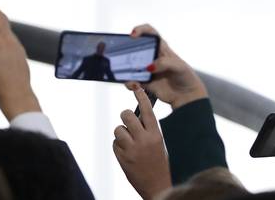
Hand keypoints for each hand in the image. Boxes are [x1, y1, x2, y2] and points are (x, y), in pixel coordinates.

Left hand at [113, 84, 171, 199]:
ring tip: (129, 142)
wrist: (158, 187)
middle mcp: (143, 140)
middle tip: (128, 122)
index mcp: (156, 135)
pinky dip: (119, 146)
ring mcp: (132, 149)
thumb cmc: (159, 164)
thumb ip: (148, 131)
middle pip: (127, 115)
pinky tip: (127, 153)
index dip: (141, 97)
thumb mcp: (158, 144)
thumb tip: (136, 116)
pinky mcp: (122, 157)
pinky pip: (115, 143)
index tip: (136, 88)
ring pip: (118, 129)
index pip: (148, 111)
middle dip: (125, 116)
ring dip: (121, 133)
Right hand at [131, 24, 204, 108]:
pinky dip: (129, 83)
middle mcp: (152, 57)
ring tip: (128, 74)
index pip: (149, 32)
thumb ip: (164, 63)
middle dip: (126, 50)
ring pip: (130, 65)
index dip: (140, 30)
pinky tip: (134, 85)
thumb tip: (149, 67)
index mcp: (161, 48)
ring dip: (125, 68)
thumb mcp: (179, 66)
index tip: (133, 35)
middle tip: (124, 56)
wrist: (186, 96)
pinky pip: (131, 80)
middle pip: (135, 48)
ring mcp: (146, 69)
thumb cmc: (186, 77)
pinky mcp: (143, 81)